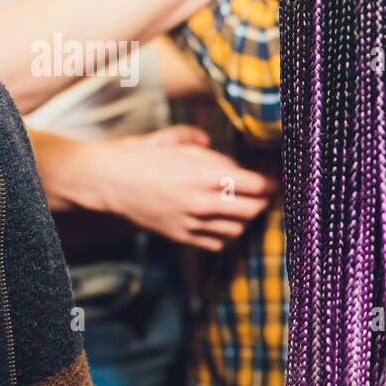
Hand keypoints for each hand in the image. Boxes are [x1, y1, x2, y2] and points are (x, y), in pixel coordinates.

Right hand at [93, 126, 278, 250]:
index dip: (271, 184)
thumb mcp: (178, 142)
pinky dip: (226, 235)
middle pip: (253, 209)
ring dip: (246, 219)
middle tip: (266, 195)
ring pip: (238, 229)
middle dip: (264, 202)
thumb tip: (226, 157)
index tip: (276, 182)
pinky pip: (217, 243)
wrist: (109, 181)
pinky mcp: (181, 236)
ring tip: (245, 208)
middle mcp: (202, 201)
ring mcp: (192, 222)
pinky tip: (224, 223)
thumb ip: (207, 147)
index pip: (256, 185)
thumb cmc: (143, 158)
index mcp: (205, 174)